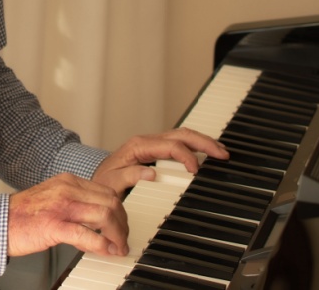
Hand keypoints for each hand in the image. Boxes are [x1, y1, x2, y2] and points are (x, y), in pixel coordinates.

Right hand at [7, 173, 128, 256]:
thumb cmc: (21, 216)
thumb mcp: (52, 200)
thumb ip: (74, 206)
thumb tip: (96, 224)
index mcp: (68, 181)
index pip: (106, 191)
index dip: (119, 210)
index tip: (121, 226)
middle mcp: (67, 189)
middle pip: (111, 201)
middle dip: (122, 224)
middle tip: (122, 239)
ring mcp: (61, 207)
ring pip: (104, 215)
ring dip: (117, 234)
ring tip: (117, 247)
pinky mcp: (54, 225)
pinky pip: (87, 234)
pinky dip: (102, 244)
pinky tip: (106, 251)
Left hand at [92, 127, 228, 191]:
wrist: (96, 180)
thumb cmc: (104, 182)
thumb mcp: (111, 182)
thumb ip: (128, 177)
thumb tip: (151, 173)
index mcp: (138, 147)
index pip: (170, 146)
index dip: (186, 156)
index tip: (196, 171)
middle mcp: (147, 142)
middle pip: (182, 135)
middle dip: (204, 142)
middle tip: (222, 153)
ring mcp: (152, 144)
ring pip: (183, 136)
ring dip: (203, 142)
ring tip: (220, 151)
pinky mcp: (155, 150)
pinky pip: (179, 143)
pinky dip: (195, 145)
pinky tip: (205, 152)